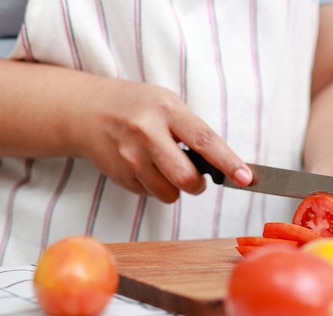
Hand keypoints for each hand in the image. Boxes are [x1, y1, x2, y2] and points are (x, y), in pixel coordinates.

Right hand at [73, 78, 251, 202]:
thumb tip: (224, 166)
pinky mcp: (119, 175)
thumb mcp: (167, 104)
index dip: (228, 162)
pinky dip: (155, 186)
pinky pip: (150, 194)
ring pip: (169, 193)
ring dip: (175, 187)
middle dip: (197, 185)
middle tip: (195, 177)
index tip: (246, 178)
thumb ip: (192, 131)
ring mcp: (129, 156)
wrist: (86, 111)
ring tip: (163, 165)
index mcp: (166, 109)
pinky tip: (144, 166)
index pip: (205, 141)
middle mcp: (146, 132)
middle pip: (186, 178)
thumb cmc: (137, 106)